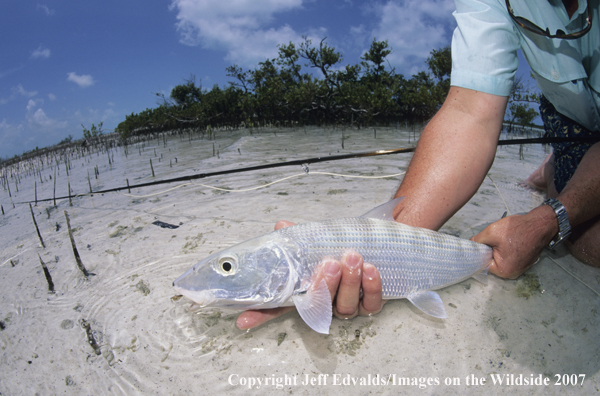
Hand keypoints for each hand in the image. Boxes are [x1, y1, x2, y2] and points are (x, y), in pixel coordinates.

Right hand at [236, 220, 385, 329]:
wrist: (377, 241)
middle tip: (329, 263)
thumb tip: (281, 226)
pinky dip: (371, 287)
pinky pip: (371, 304)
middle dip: (323, 285)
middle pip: (318, 306)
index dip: (260, 315)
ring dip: (349, 283)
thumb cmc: (342, 245)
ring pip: (344, 307)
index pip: (277, 306)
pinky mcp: (371, 303)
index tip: (244, 320)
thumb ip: (300, 235)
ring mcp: (346, 304)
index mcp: (305, 289)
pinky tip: (370, 269)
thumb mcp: (319, 237)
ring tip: (352, 257)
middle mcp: (324, 301)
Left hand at [471, 206, 556, 278]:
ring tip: (502, 238)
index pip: (482, 263)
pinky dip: (506, 249)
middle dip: (489, 250)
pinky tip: (509, 240)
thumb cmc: (518, 229)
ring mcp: (519, 268)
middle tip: (492, 239)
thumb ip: (477, 241)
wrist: (540, 224)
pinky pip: (508, 257)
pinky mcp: (523, 262)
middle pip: (491, 262)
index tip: (477, 244)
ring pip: (499, 258)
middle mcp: (512, 273)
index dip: (478, 252)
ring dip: (497, 249)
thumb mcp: (491, 232)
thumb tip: (470, 245)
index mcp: (503, 270)